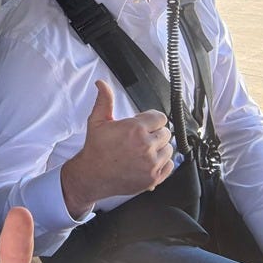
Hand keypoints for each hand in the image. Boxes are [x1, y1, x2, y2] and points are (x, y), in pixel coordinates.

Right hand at [61, 80, 174, 215]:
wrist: (92, 175)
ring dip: (159, 148)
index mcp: (135, 129)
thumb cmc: (95, 148)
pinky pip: (170, 165)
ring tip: (144, 150)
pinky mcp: (154, 177)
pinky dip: (162, 163)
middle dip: (155, 133)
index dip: (151, 119)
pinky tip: (149, 161)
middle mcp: (146, 145)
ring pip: (169, 149)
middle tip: (141, 138)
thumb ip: (104, 101)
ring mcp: (151, 163)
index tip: (144, 124)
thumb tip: (102, 84)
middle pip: (165, 133)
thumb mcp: (97, 121)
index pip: (160, 118)